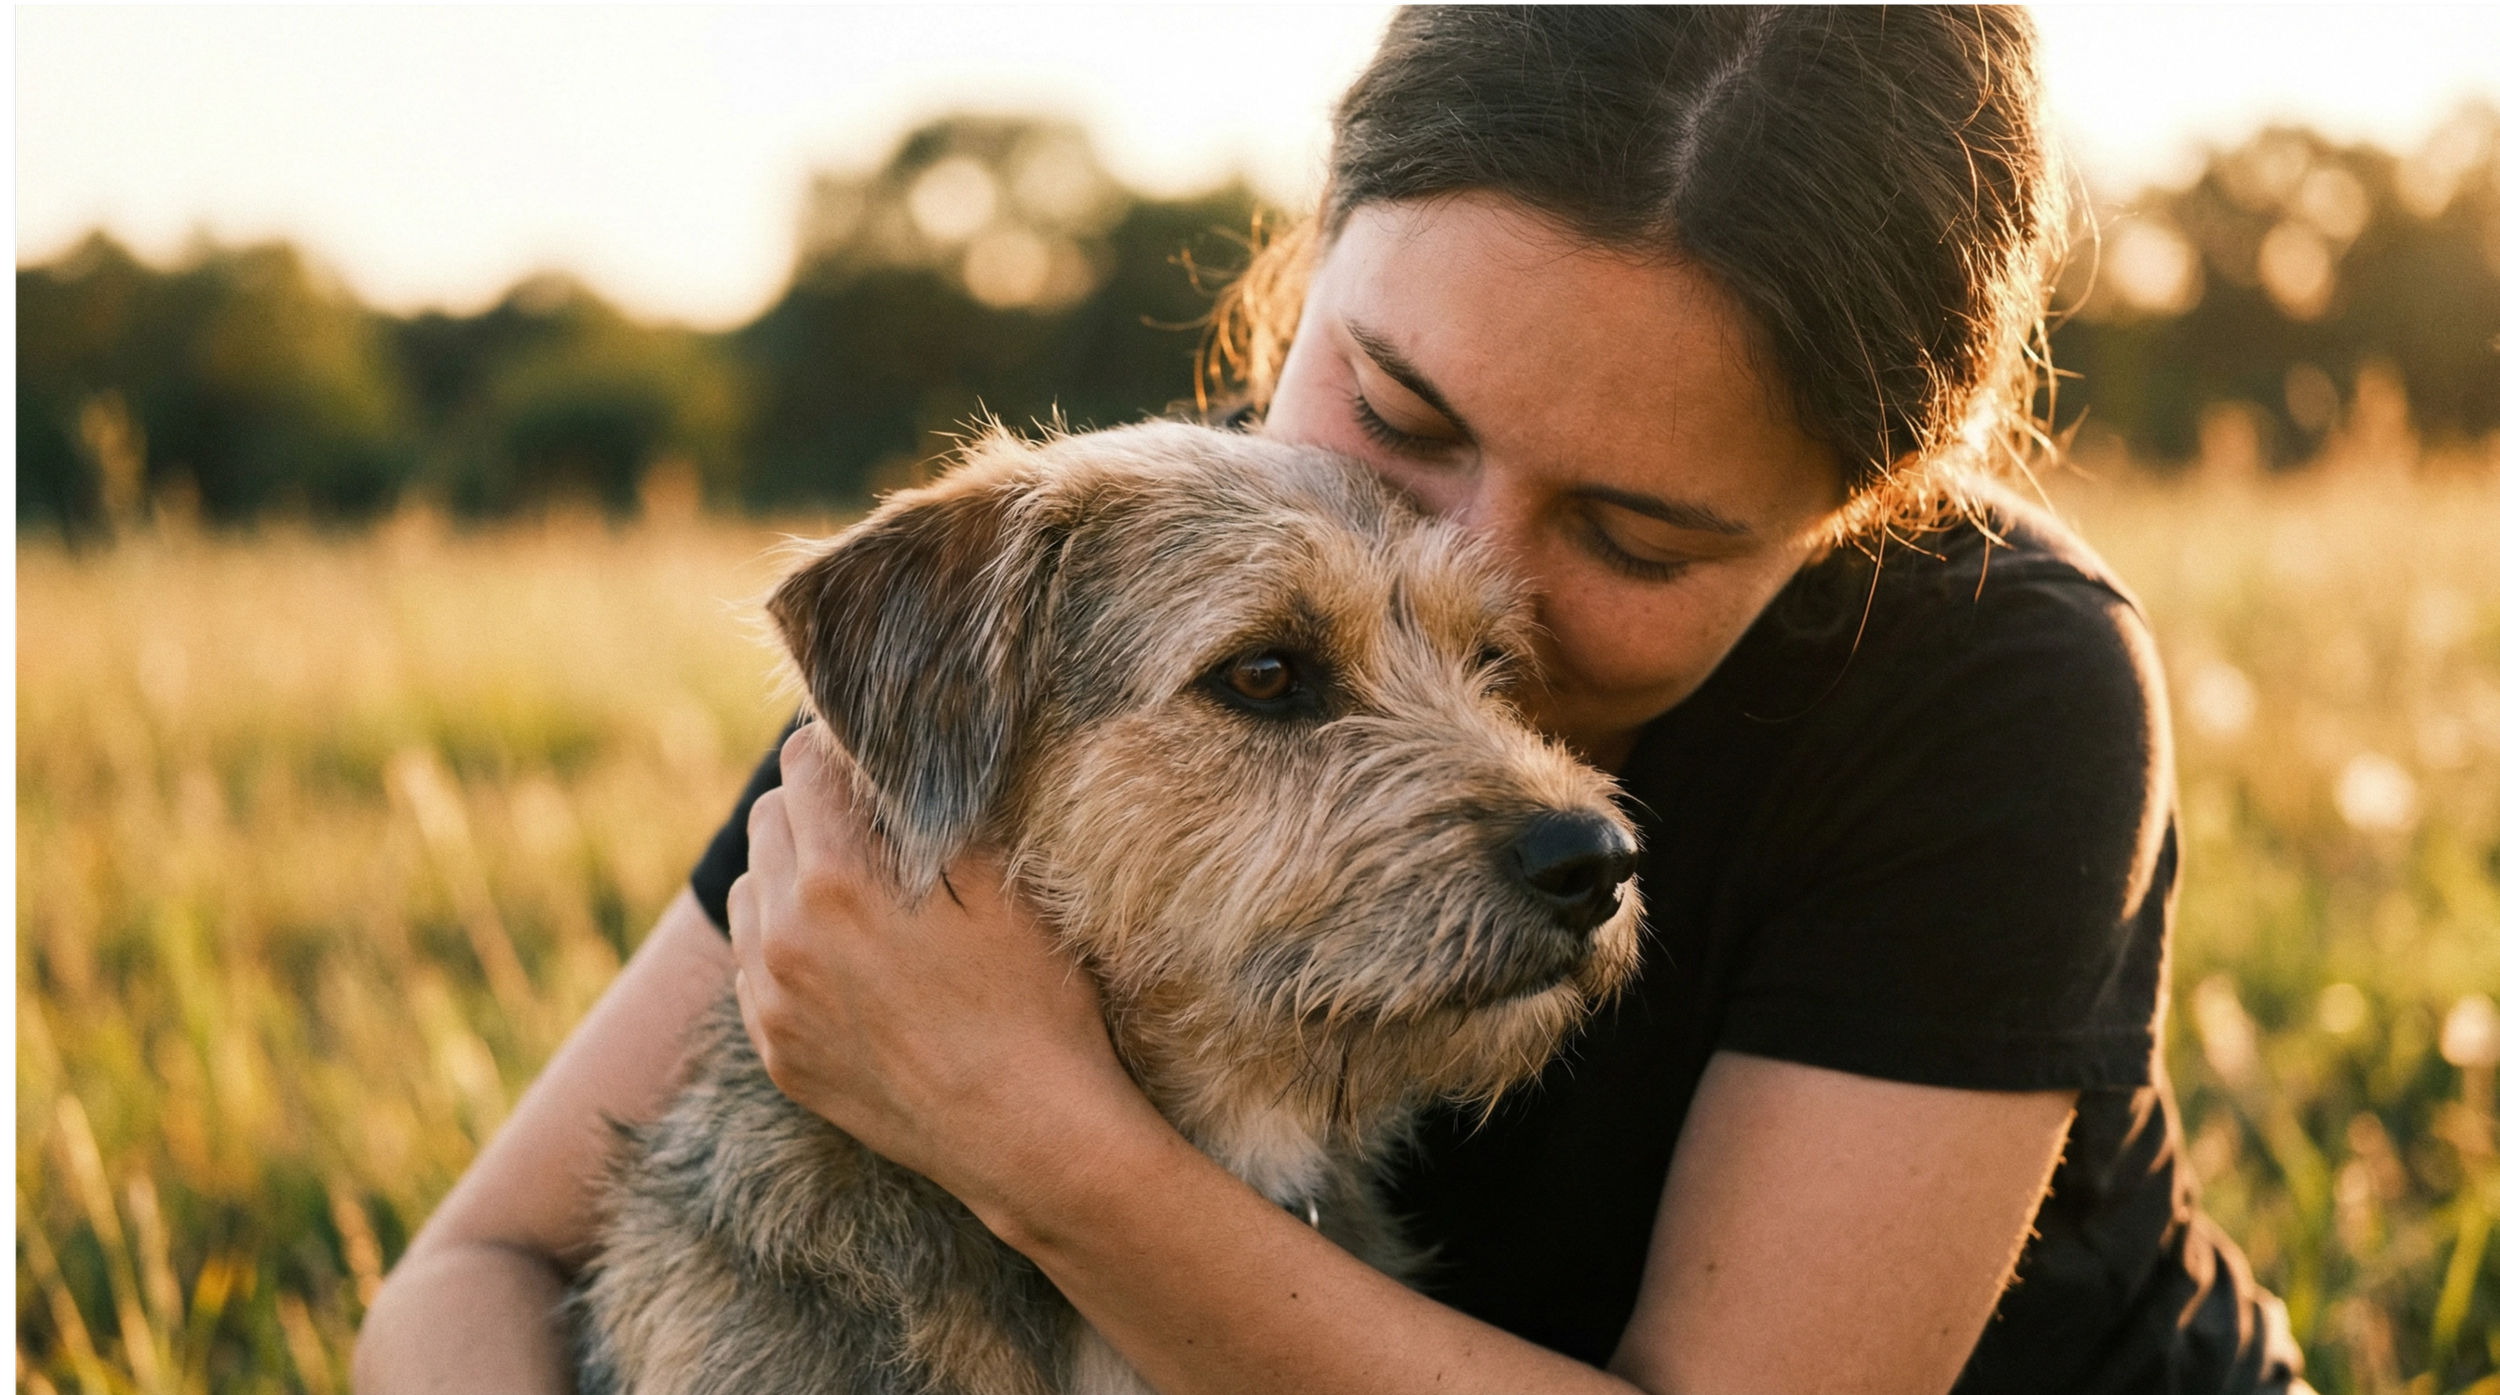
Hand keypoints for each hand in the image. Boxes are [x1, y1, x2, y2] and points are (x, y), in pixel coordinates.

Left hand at [725, 724, 1145, 1209]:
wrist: (1030, 1137)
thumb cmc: (1033, 1000)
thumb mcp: (998, 882)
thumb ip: (931, 809)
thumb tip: (893, 759)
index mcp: (836, 882)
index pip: (801, 767)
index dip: (838, 750)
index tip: (867, 758)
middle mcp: (784, 939)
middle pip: (767, 823)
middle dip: (812, 808)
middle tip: (871, 821)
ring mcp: (772, 1005)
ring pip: (750, 896)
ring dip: (790, 877)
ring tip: (860, 895)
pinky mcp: (779, 1055)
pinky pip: (755, 972)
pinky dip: (789, 948)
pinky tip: (851, 963)